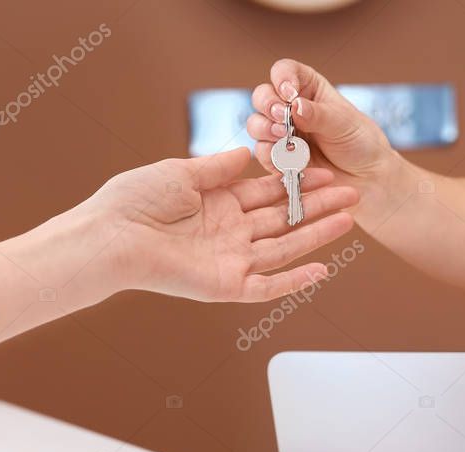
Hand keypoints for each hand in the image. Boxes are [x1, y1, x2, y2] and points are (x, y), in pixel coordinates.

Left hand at [81, 147, 358, 301]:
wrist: (112, 235)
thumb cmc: (135, 201)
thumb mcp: (182, 172)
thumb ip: (219, 167)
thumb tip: (247, 153)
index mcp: (219, 204)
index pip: (268, 193)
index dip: (298, 182)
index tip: (327, 170)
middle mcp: (229, 233)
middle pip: (283, 218)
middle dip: (318, 205)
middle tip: (352, 192)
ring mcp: (230, 260)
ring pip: (284, 247)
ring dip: (316, 234)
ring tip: (349, 217)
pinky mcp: (226, 286)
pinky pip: (268, 286)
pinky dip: (295, 281)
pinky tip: (322, 270)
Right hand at [247, 59, 399, 211]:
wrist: (366, 178)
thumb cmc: (360, 143)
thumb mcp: (343, 123)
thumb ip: (318, 114)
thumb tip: (294, 106)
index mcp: (308, 89)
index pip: (284, 72)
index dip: (282, 78)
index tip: (290, 93)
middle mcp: (290, 109)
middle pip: (262, 96)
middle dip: (268, 104)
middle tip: (282, 116)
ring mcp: (281, 134)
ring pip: (256, 124)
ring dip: (265, 129)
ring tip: (284, 136)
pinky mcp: (278, 159)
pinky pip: (262, 153)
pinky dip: (270, 155)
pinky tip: (288, 159)